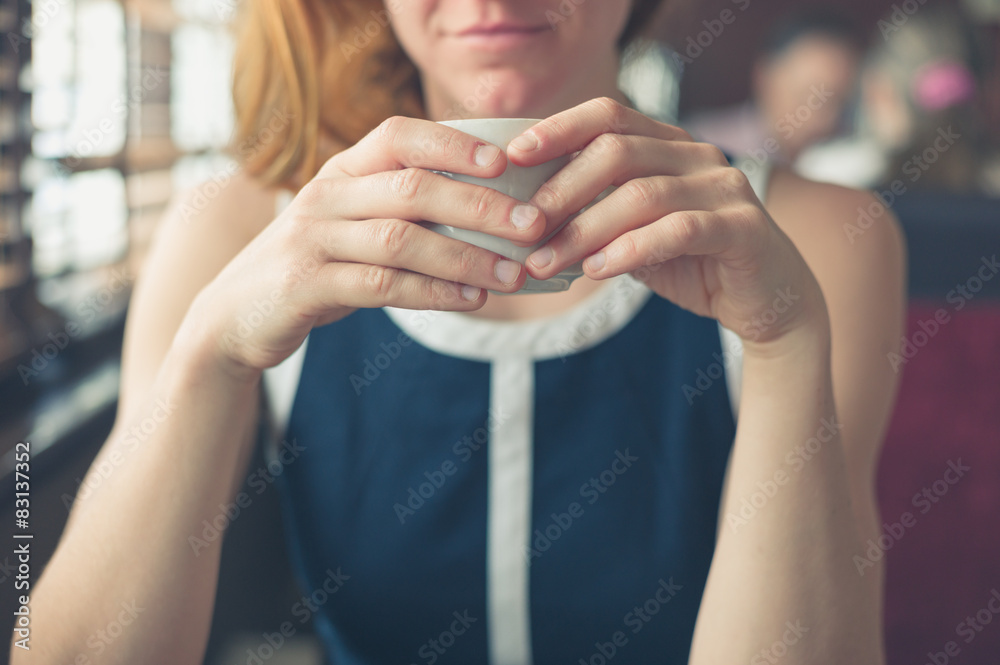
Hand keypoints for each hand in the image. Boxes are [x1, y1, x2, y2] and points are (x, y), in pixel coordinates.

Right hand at [179, 117, 550, 377]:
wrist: (237, 314)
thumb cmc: (317, 265)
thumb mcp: (352, 226)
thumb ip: (403, 211)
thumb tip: (494, 216)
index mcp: (342, 170)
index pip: (399, 136)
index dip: (453, 144)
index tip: (505, 162)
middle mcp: (326, 194)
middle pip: (412, 188)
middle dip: (479, 206)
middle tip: (532, 225)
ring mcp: (311, 238)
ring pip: (401, 239)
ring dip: (465, 257)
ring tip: (513, 274)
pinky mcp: (305, 284)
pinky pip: (380, 285)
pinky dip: (432, 293)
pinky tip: (471, 300)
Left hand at [507, 97, 828, 349]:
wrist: (764, 301)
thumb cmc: (690, 263)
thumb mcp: (633, 234)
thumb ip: (595, 215)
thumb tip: (526, 218)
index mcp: (669, 144)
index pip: (609, 115)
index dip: (559, 130)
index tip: (511, 157)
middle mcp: (698, 155)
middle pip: (617, 150)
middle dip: (561, 190)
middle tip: (523, 228)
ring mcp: (725, 187)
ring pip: (641, 194)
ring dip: (584, 230)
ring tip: (545, 262)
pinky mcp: (743, 228)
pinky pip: (678, 230)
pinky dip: (631, 249)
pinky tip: (597, 270)